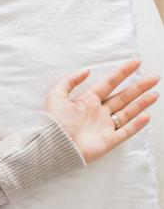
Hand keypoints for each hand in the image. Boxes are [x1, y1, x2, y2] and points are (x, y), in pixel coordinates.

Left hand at [44, 59, 158, 164]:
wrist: (54, 145)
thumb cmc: (54, 121)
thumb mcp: (57, 95)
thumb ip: (70, 81)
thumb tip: (87, 70)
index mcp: (86, 101)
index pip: (108, 84)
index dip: (122, 73)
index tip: (136, 63)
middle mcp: (98, 113)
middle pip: (122, 97)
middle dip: (138, 87)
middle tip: (153, 78)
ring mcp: (104, 127)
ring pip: (127, 113)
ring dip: (141, 103)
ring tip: (155, 94)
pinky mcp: (109, 141)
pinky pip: (126, 131)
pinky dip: (137, 124)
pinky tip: (147, 116)